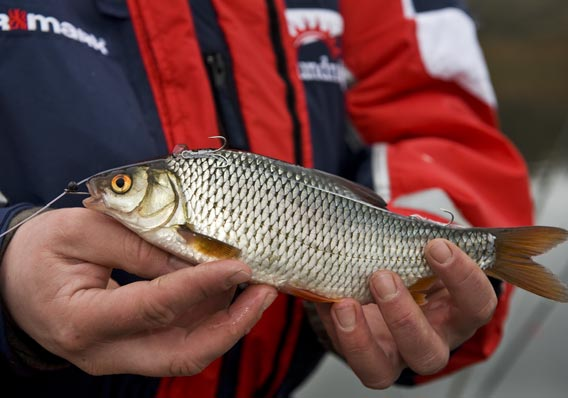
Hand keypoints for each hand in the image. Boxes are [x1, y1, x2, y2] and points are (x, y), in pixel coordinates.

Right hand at [0, 208, 276, 375]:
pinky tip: (228, 291)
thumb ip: (139, 246)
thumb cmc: (41, 252)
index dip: (201, 287)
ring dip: (228, 321)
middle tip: (265, 291)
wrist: (14, 281)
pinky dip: (209, 317)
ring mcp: (120, 356)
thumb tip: (195, 259)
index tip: (239, 266)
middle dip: (232, 325)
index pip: (154, 308)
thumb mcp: (84, 231)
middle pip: (182, 353)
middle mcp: (104, 352)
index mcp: (81, 321)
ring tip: (257, 286)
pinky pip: (180, 339)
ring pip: (187, 350)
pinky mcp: (133, 349)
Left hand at [315, 239, 497, 388]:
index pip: (477, 304)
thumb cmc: (412, 263)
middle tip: (382, 276)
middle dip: (403, 317)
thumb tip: (415, 222)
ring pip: (381, 371)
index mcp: (457, 313)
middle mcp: (429, 341)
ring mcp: (392, 355)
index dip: (463, 278)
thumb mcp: (424, 250)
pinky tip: (327, 300)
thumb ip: (424, 240)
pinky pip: (346, 353)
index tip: (436, 245)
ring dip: (361, 337)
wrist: (382, 282)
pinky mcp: (361, 357)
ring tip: (345, 302)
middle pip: (427, 351)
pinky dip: (333, 327)